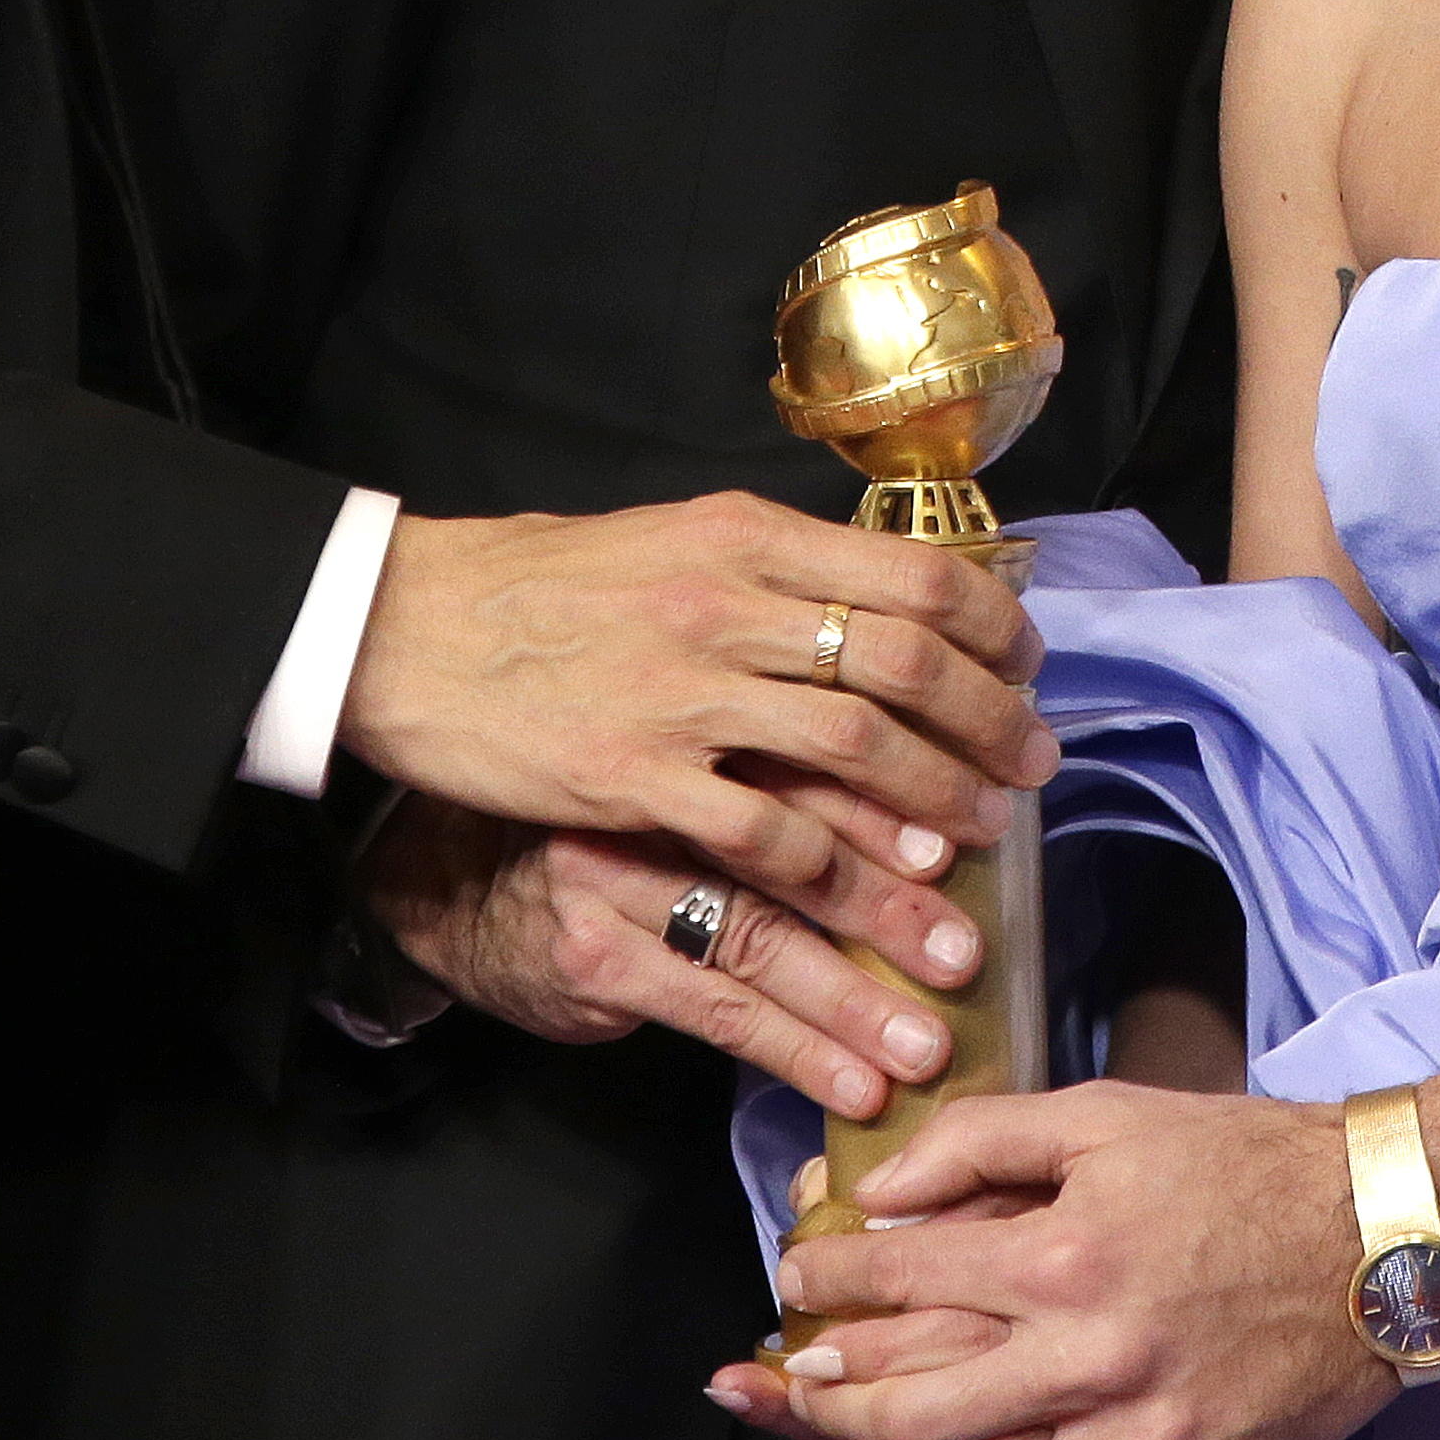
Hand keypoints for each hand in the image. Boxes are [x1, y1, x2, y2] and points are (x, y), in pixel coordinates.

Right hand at [339, 493, 1056, 925]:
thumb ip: (767, 568)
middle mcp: (727, 604)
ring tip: (976, 856)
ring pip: (855, 757)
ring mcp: (682, 695)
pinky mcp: (633, 779)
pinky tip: (868, 903)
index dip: (991, 629)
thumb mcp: (668, 539)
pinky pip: (762, 836)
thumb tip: (872, 600)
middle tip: (1031, 773)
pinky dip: (832, 874)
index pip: (913, 574)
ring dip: (933, 812)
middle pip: (905, 667)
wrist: (407, 625)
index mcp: (743, 535)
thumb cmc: (539, 585)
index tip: (1025, 671)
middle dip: (989, 728)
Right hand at [359, 795, 975, 1120]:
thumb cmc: (606, 831)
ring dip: (850, 1005)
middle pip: (789, 852)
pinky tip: (847, 1084)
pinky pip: (711, 1011)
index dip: (884, 810)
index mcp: (689, 733)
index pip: (800, 763)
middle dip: (886, 911)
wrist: (457, 884)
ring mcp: (614, 878)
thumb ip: (779, 783)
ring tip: (921, 1048)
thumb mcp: (681, 776)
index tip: (960, 848)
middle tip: (963, 958)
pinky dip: (790, 1051)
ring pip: (756, 944)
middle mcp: (652, 794)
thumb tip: (931, 822)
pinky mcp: (596, 956)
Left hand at [749, 1083, 1399, 1439]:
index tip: (798, 1281)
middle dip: (830, 1407)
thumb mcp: (1107, 1113)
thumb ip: (983, 1137)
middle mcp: (1094, 1357)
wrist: (1387, 1229)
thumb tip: (883, 1188)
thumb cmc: (1243, 1161)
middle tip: (801, 1389)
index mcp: (1064, 1254)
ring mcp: (1148, 1435)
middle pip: (916, 1416)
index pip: (897, 1281)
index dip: (824, 1281)